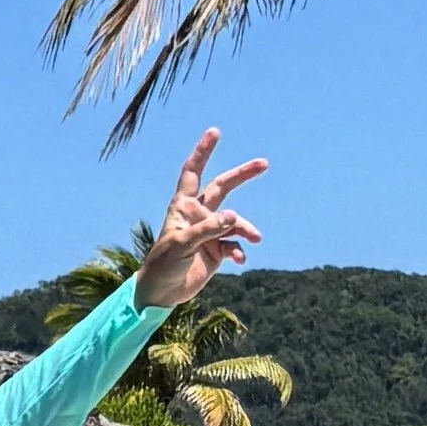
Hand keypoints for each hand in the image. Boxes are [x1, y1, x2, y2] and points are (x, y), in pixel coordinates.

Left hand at [135, 129, 266, 308]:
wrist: (162, 293)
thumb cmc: (163, 265)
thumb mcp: (182, 245)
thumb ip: (208, 229)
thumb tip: (234, 217)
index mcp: (183, 207)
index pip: (193, 172)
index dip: (203, 152)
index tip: (214, 131)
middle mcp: (199, 215)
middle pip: (223, 187)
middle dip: (242, 175)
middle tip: (264, 163)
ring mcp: (210, 232)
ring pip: (235, 221)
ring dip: (246, 228)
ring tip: (255, 238)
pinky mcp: (217, 250)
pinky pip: (236, 244)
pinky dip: (241, 250)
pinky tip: (239, 260)